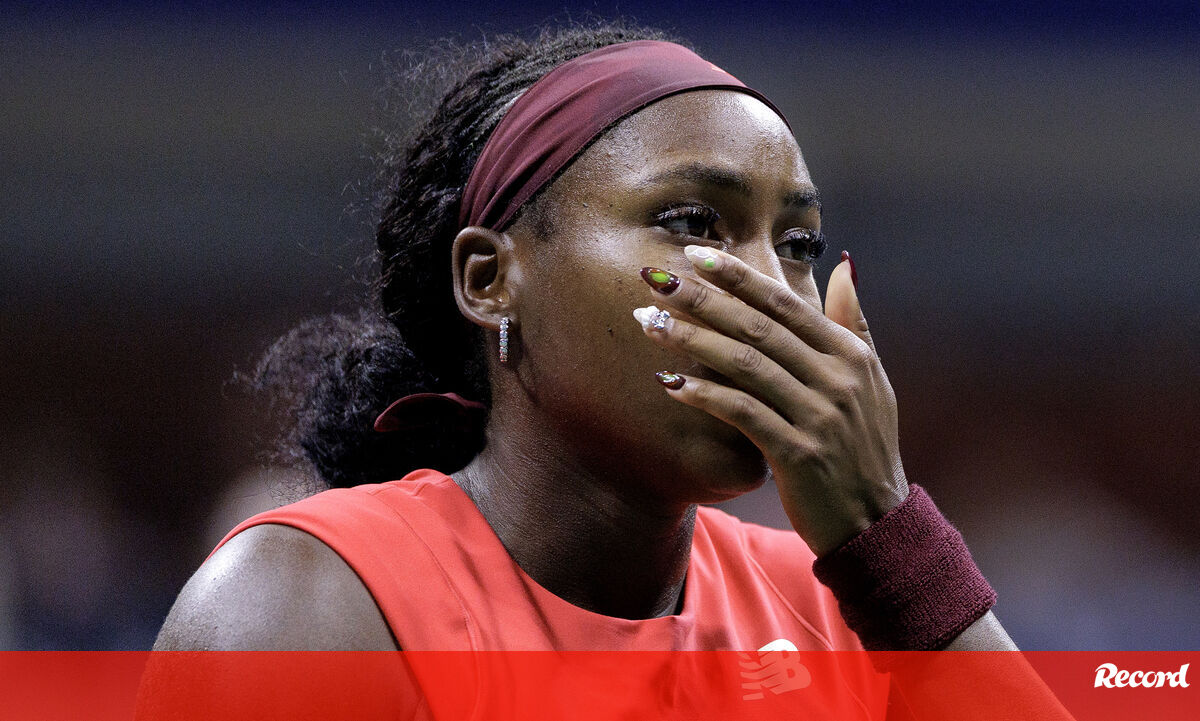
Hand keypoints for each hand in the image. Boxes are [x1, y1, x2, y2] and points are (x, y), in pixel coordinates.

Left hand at [635, 248, 907, 555]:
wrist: (875, 522)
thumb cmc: (863, 447)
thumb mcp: (872, 380)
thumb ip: (854, 322)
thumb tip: (844, 266)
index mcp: (850, 354)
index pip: (784, 303)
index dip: (738, 276)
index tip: (695, 255)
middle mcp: (837, 379)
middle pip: (757, 326)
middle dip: (701, 298)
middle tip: (655, 279)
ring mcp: (819, 416)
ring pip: (744, 364)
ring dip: (691, 339)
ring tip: (649, 323)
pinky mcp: (798, 455)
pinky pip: (742, 414)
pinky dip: (704, 394)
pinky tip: (670, 381)